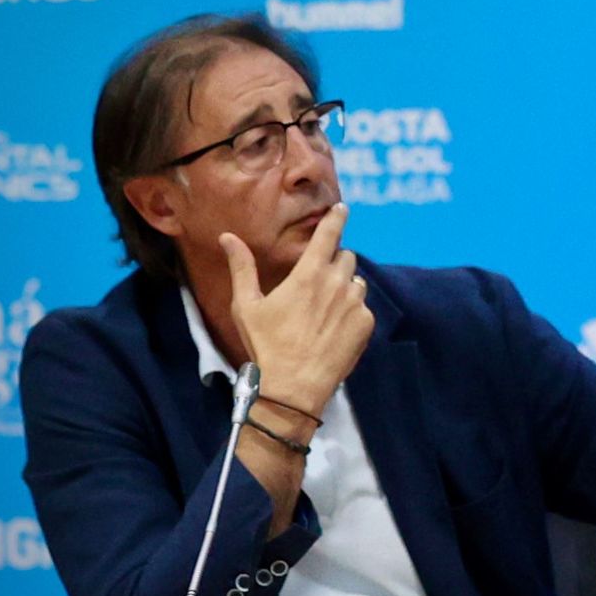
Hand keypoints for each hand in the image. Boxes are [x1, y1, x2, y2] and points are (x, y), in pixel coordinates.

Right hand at [219, 202, 373, 417]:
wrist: (294, 387)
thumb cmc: (266, 346)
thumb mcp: (247, 306)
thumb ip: (242, 267)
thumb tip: (228, 237)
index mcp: (309, 274)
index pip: (329, 234)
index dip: (336, 218)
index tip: (342, 208)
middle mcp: (337, 284)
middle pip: (345, 256)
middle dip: (333, 261)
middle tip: (317, 281)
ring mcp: (355, 304)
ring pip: (356, 281)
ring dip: (345, 286)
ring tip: (324, 308)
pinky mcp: (366, 324)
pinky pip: (363, 306)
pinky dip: (352, 311)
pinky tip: (333, 328)